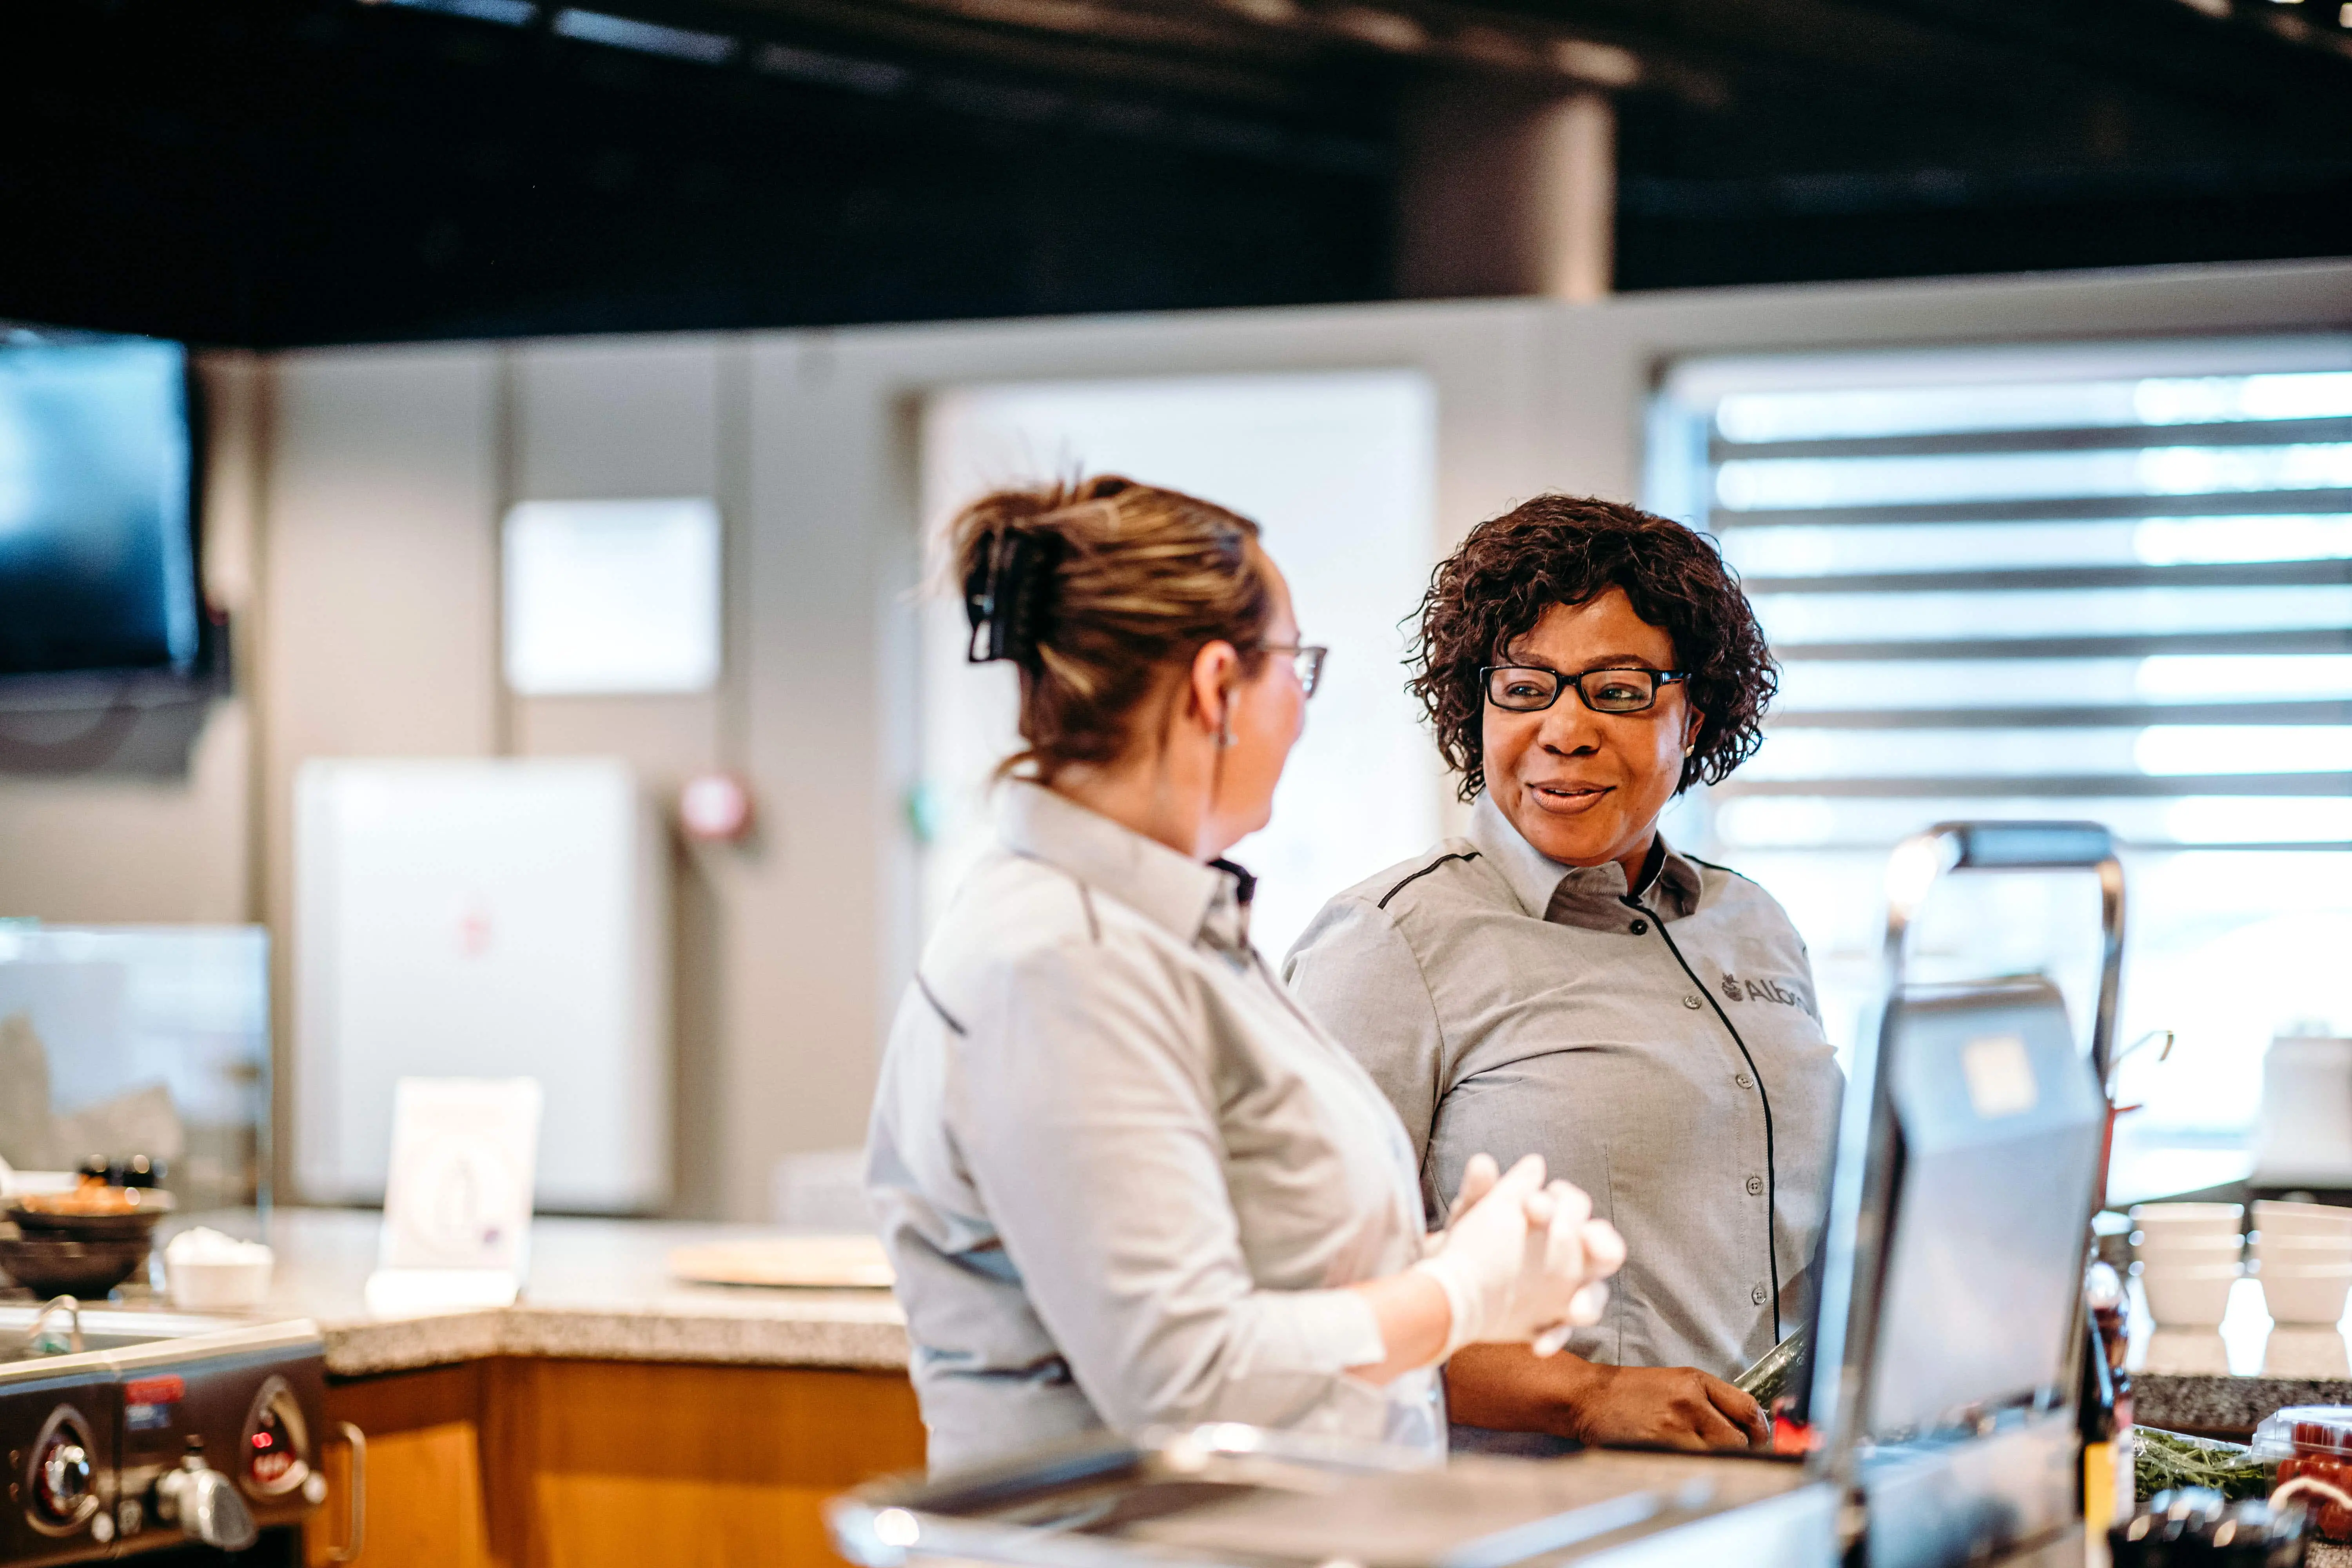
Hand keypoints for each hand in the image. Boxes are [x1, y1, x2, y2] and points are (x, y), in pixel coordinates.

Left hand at [1414, 1154, 1624, 1355]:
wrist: (1449, 1278)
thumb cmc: (1470, 1238)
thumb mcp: (1472, 1214)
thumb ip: (1479, 1192)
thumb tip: (1482, 1162)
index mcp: (1559, 1222)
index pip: (1577, 1208)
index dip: (1565, 1205)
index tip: (1533, 1206)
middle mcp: (1571, 1258)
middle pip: (1602, 1252)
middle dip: (1601, 1249)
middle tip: (1591, 1249)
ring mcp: (1564, 1292)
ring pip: (1591, 1296)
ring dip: (1587, 1303)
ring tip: (1574, 1310)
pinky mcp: (1547, 1322)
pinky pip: (1559, 1331)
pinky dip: (1552, 1338)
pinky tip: (1538, 1346)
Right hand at [1564, 1363, 1768, 1450]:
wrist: (1592, 1397)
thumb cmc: (1631, 1391)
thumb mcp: (1675, 1381)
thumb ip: (1710, 1399)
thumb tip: (1744, 1425)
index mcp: (1696, 1381)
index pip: (1748, 1407)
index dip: (1761, 1429)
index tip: (1759, 1438)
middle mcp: (1690, 1402)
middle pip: (1738, 1439)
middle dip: (1741, 1450)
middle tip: (1732, 1453)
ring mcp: (1675, 1427)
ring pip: (1719, 1456)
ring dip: (1719, 1462)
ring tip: (1706, 1458)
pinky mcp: (1661, 1448)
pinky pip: (1694, 1466)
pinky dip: (1697, 1469)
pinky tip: (1687, 1463)